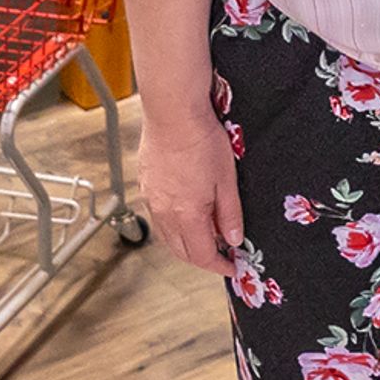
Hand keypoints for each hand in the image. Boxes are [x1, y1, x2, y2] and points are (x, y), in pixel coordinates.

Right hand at [139, 95, 245, 278]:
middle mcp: (164, 212)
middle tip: (222, 255)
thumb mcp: (226, 180)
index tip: (233, 267)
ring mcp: (151, 199)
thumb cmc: (201, 140)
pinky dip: (174, 226)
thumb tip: (233, 239)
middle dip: (203, 259)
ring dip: (187, 243)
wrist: (173, 112)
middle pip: (182, 251)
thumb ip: (230, 214)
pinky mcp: (145, 185)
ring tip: (208, 234)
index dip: (220, 266)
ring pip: (168, 236)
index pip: (202, 255)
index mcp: (186, 215)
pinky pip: (159, 217)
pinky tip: (187, 213)